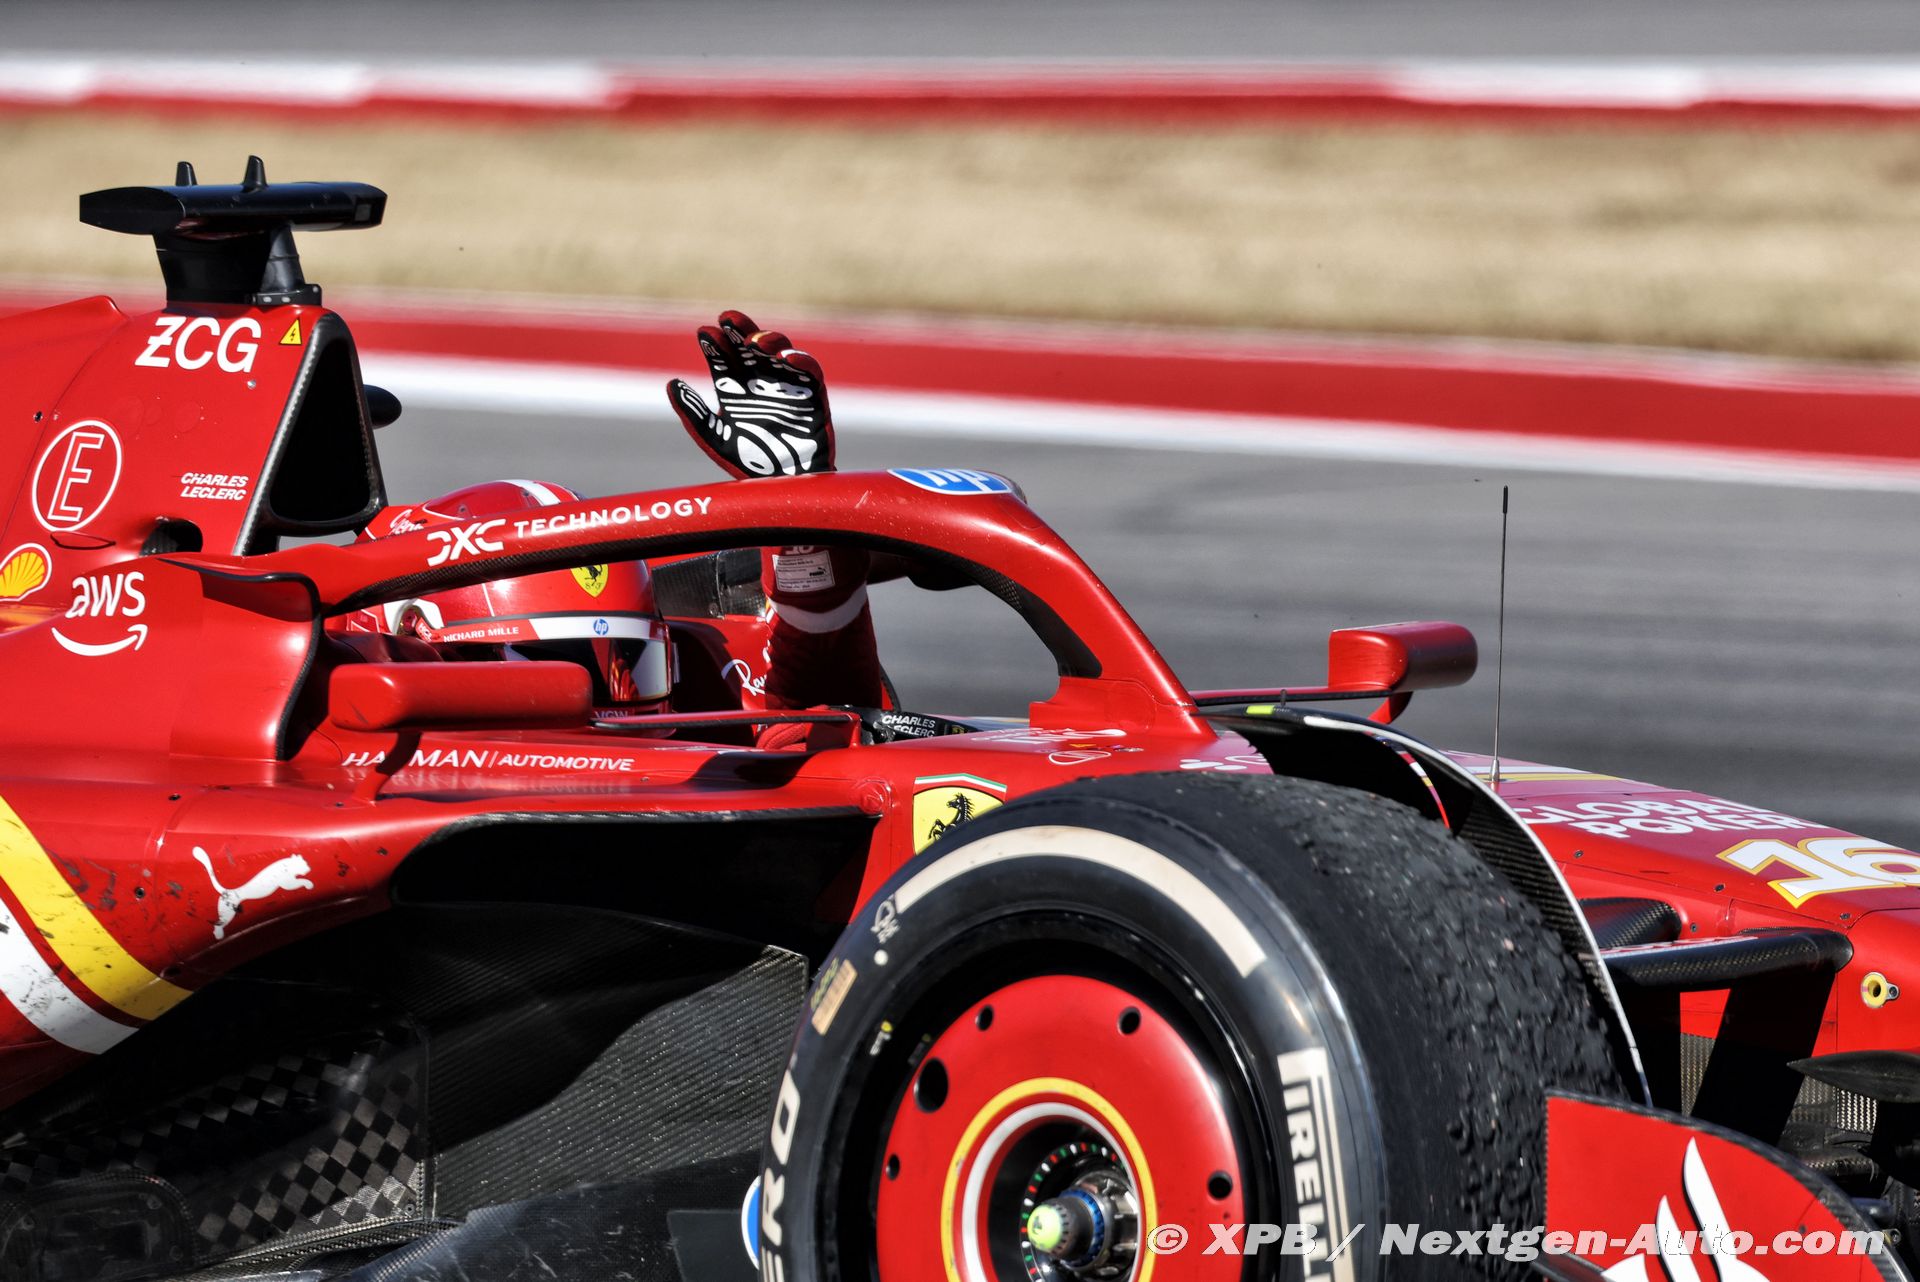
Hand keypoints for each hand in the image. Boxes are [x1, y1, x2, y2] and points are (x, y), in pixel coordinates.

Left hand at [667, 310, 834, 478]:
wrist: (784, 486)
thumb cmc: (750, 464)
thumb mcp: (715, 438)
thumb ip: (694, 413)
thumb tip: (671, 384)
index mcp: (736, 389)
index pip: (724, 357)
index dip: (715, 343)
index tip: (705, 333)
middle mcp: (760, 382)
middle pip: (750, 346)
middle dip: (740, 329)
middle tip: (727, 319)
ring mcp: (787, 386)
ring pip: (779, 351)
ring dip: (768, 340)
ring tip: (755, 341)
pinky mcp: (813, 395)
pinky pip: (810, 371)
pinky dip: (801, 360)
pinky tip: (786, 358)